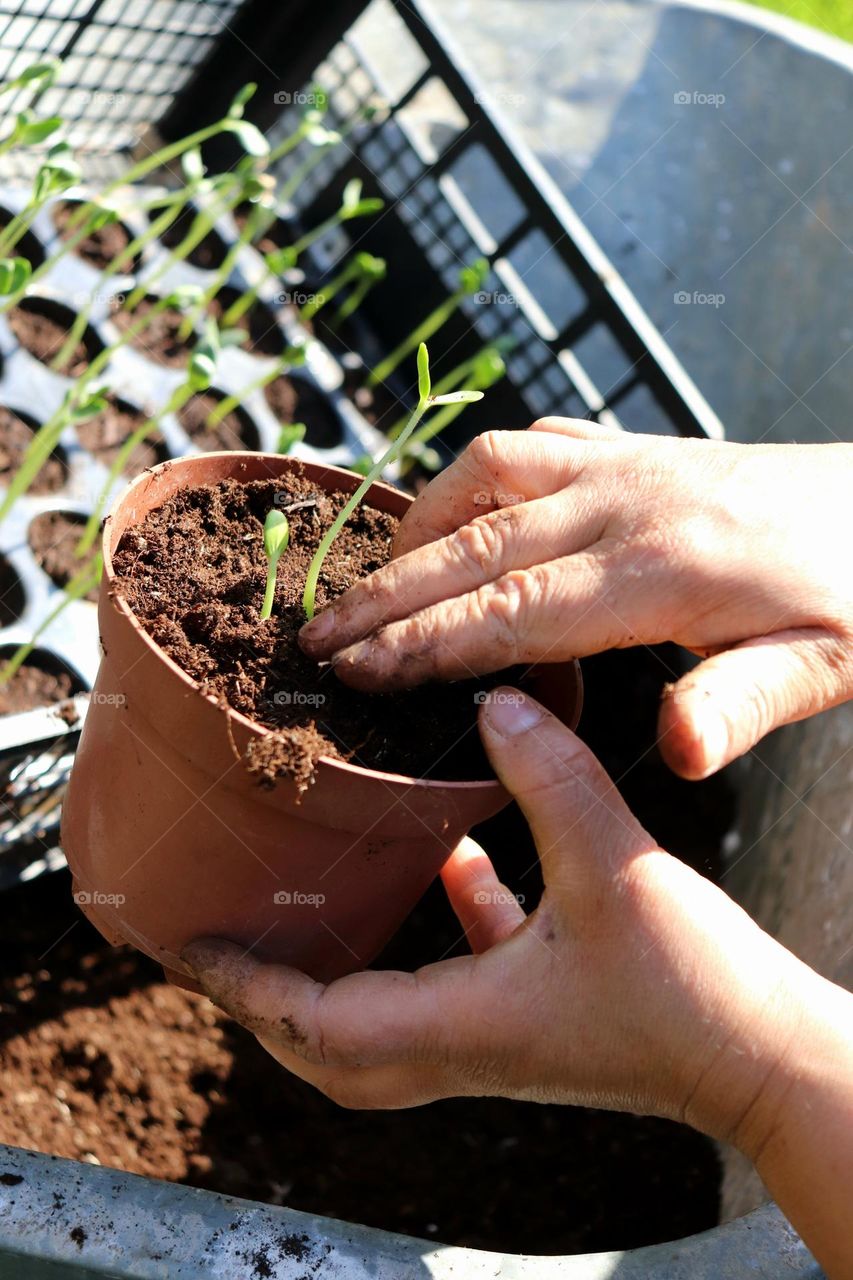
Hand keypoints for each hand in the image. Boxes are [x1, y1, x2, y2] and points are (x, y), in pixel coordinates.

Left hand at [182, 689, 839, 1141]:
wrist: (764, 1058)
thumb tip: (494, 696)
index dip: (242, 982)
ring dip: (333, 972)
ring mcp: (500, 1034)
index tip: (184, 942)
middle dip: (263, 1000)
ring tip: (303, 904)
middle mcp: (465, 1042)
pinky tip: (448, 858)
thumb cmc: (693, 989)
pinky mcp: (540, 1013)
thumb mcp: (610, 864)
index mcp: (460, 1024)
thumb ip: (546, 776)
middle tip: (220, 939)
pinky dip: (436, 921)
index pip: (312, 1019)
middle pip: (328, 1045)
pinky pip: (461, 970)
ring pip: (384, 1019)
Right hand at [299, 426, 852, 778]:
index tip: (355, 669)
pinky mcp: (633, 448)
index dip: (423, 642)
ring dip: (417, 527)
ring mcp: (624, 463)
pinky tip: (449, 510)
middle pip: (473, 546)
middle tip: (315, 635)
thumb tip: (675, 753)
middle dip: (386, 595)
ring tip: (368, 581)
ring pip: (486, 476)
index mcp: (659, 569)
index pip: (509, 610)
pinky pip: (526, 444)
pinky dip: (468, 477)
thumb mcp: (823, 665)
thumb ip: (741, 704)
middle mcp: (624, 502)